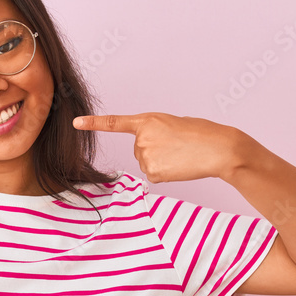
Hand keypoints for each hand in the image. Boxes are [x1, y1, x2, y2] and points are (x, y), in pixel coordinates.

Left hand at [73, 112, 244, 183]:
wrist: (218, 149)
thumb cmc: (202, 134)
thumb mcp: (173, 125)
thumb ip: (155, 133)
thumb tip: (149, 152)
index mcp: (148, 120)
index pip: (114, 123)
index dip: (94, 123)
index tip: (76, 123)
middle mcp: (142, 138)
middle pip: (139, 149)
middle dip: (156, 149)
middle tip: (178, 145)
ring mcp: (145, 156)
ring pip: (146, 162)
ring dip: (162, 161)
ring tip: (181, 154)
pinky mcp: (152, 173)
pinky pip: (153, 175)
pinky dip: (166, 173)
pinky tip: (180, 166)